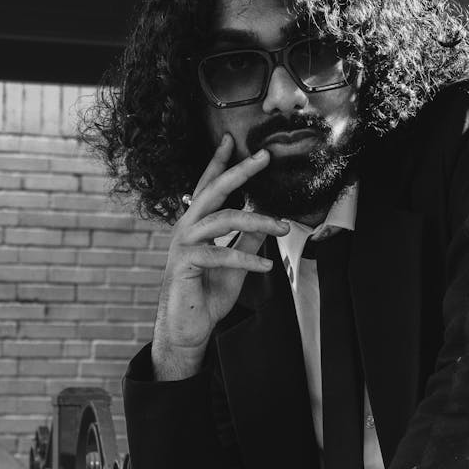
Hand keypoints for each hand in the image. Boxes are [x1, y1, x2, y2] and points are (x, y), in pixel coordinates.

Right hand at [151, 134, 289, 379]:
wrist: (188, 328)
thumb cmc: (207, 294)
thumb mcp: (235, 264)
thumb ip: (246, 241)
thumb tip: (266, 223)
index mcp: (196, 224)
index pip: (208, 187)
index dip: (219, 163)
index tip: (232, 140)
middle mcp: (186, 228)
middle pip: (214, 191)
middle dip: (240, 171)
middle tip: (265, 156)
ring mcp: (183, 243)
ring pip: (224, 219)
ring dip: (259, 221)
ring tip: (285, 227)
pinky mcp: (185, 263)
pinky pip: (221, 253)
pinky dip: (248, 258)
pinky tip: (267, 264)